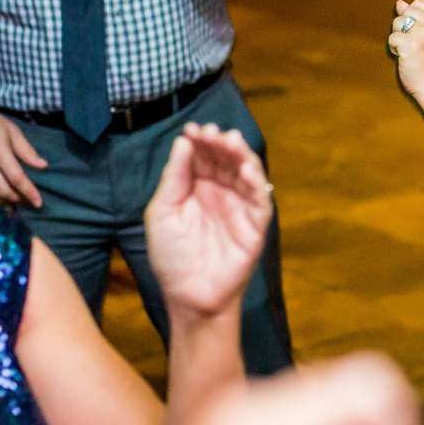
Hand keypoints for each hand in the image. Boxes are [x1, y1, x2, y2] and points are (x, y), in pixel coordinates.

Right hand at [0, 98, 46, 207]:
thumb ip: (26, 150)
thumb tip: (43, 166)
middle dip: (17, 199)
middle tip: (25, 200)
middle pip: (3, 191)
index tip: (38, 203)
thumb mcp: (11, 130)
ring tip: (12, 200)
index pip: (17, 179)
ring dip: (2, 202)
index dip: (29, 193)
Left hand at [144, 125, 271, 321]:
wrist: (188, 295)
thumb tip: (184, 142)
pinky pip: (261, 199)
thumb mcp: (162, 212)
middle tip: (213, 133)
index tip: (193, 129)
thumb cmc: (172, 257)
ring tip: (231, 141)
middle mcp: (221, 193)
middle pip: (226, 159)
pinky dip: (257, 181)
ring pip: (247, 172)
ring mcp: (240, 207)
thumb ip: (174, 178)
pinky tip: (247, 168)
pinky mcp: (255, 225)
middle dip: (220, 142)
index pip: (203, 156)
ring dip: (241, 154)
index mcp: (197, 188)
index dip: (200, 140)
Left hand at [386, 0, 423, 97]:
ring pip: (397, 23)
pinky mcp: (410, 45)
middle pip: (406, 11)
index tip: (418, 33)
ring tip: (408, 49)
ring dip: (397, 37)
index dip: (412, 16)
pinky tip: (403, 57)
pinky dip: (393, 48)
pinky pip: (392, 38)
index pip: (418, 3)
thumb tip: (400, 3)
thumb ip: (419, 18)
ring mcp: (423, 35)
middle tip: (412, 42)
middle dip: (403, 26)